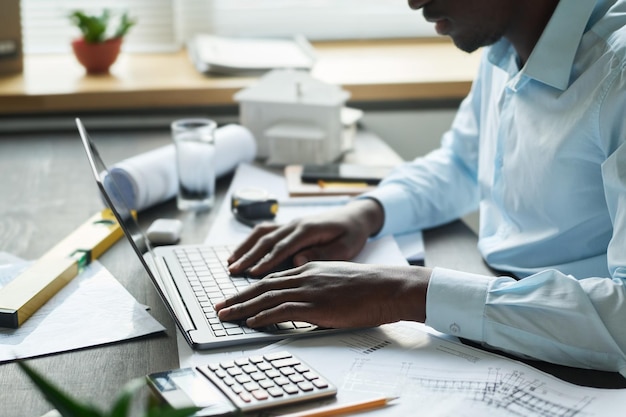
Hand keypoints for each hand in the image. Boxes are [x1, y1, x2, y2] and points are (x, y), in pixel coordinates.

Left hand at [215, 261, 430, 328]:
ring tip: (225, 316)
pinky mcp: (316, 305)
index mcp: (309, 268)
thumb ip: (317, 284)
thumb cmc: (368, 286)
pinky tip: (251, 322)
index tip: (235, 296)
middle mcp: (305, 275)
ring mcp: (310, 290)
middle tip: (219, 307)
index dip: (250, 288)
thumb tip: (305, 299)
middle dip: (237, 297)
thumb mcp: (337, 278)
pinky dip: (263, 316)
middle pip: (262, 286)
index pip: (272, 278)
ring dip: (242, 308)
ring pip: (266, 297)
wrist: (387, 286)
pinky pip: (282, 309)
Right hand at [228, 198, 383, 276]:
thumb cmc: (352, 234)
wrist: (356, 216)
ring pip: (262, 234)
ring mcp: (291, 223)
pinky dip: (250, 242)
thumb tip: (298, 261)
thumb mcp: (346, 247)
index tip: (253, 274)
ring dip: (245, 248)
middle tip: (233, 271)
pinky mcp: (289, 225)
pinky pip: (265, 231)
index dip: (267, 261)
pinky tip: (240, 253)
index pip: (283, 247)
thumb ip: (322, 254)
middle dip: (248, 256)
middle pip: (267, 240)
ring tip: (230, 264)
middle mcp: (296, 224)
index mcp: (309, 230)